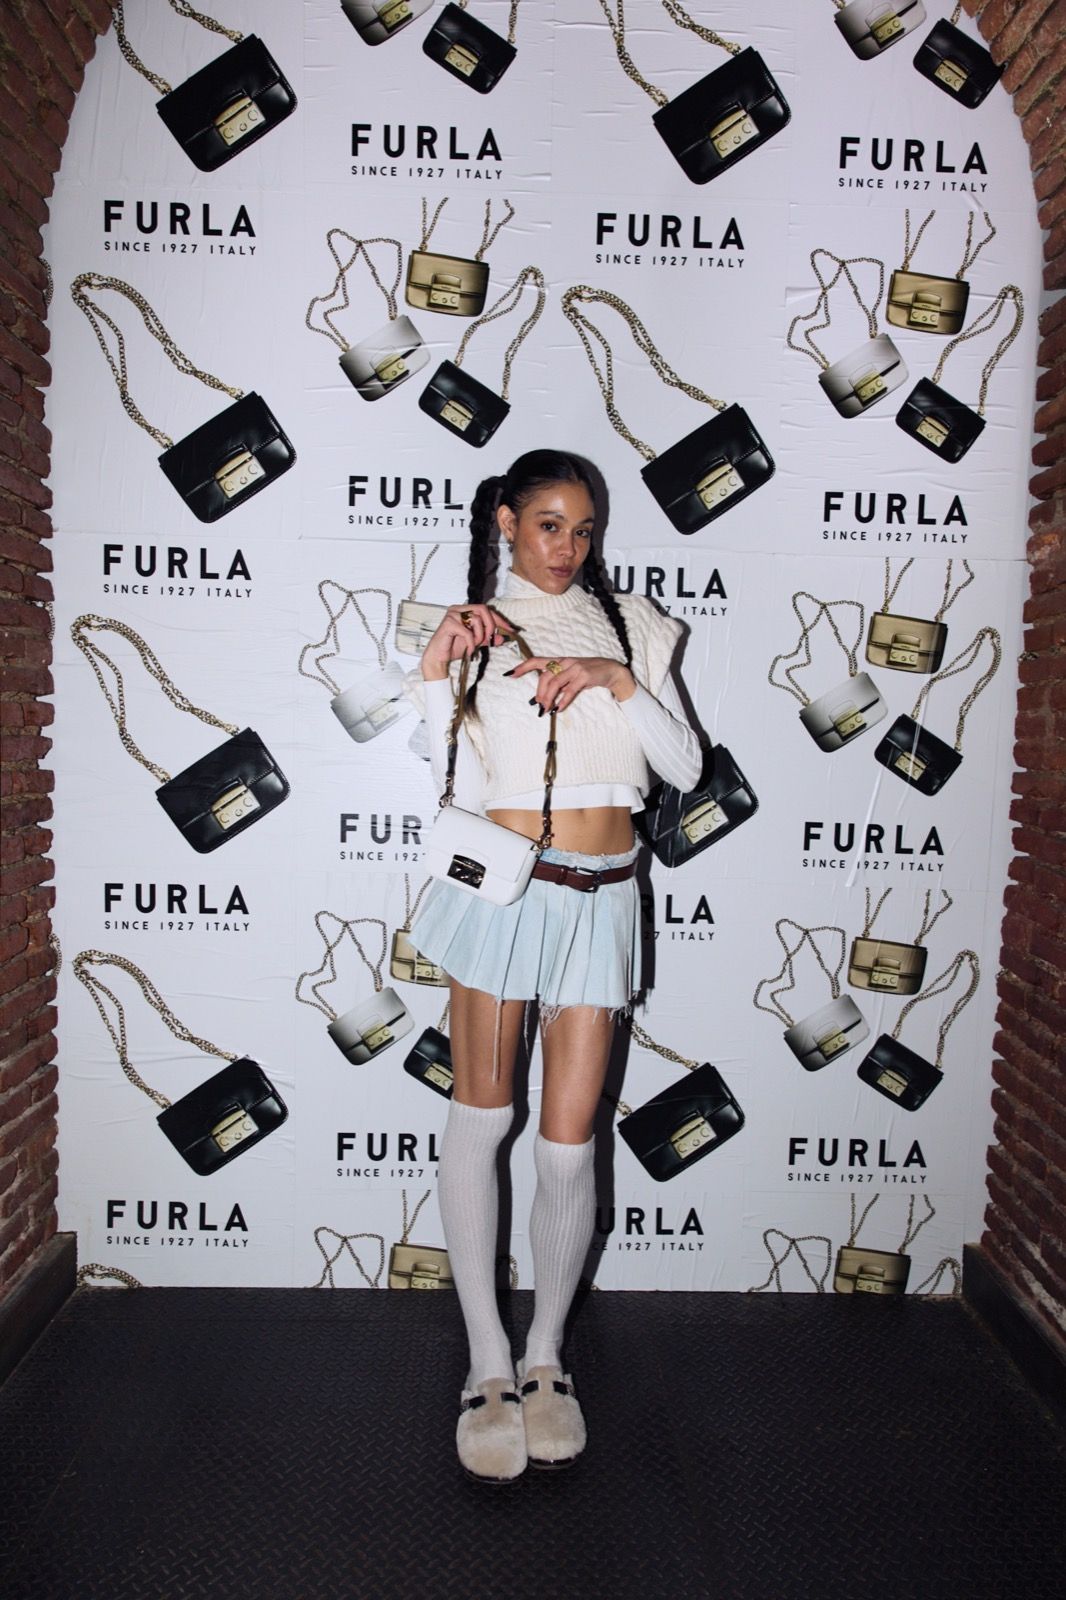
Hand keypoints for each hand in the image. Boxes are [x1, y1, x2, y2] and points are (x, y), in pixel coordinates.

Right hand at [421, 603, 517, 680]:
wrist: (438, 658)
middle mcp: (457, 609)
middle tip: (489, 638)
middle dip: (490, 625)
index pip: (485, 609)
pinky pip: (467, 632)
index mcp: (464, 610)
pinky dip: (471, 643)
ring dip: (479, 636)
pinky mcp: (448, 624)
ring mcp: (452, 615)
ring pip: (475, 620)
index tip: (509, 629)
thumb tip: (502, 637)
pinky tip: (469, 651)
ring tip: (474, 645)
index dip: (499, 619)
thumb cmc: (453, 648)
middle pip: (482, 609)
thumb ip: (487, 638)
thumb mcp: (475, 642)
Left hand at [508, 655, 635, 712]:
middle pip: (544, 676)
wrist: (611, 671)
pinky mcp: (584, 676)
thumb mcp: (570, 677)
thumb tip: (542, 699)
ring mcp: (575, 667)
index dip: (523, 667)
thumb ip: (557, 684)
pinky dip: (563, 701)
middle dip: (539, 693)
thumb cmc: (588, 675)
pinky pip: (570, 690)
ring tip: (546, 709)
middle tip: (538, 705)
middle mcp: (565, 662)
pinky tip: (559, 708)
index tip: (510, 675)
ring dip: (548, 698)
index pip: (537, 661)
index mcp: (559, 660)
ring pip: (554, 683)